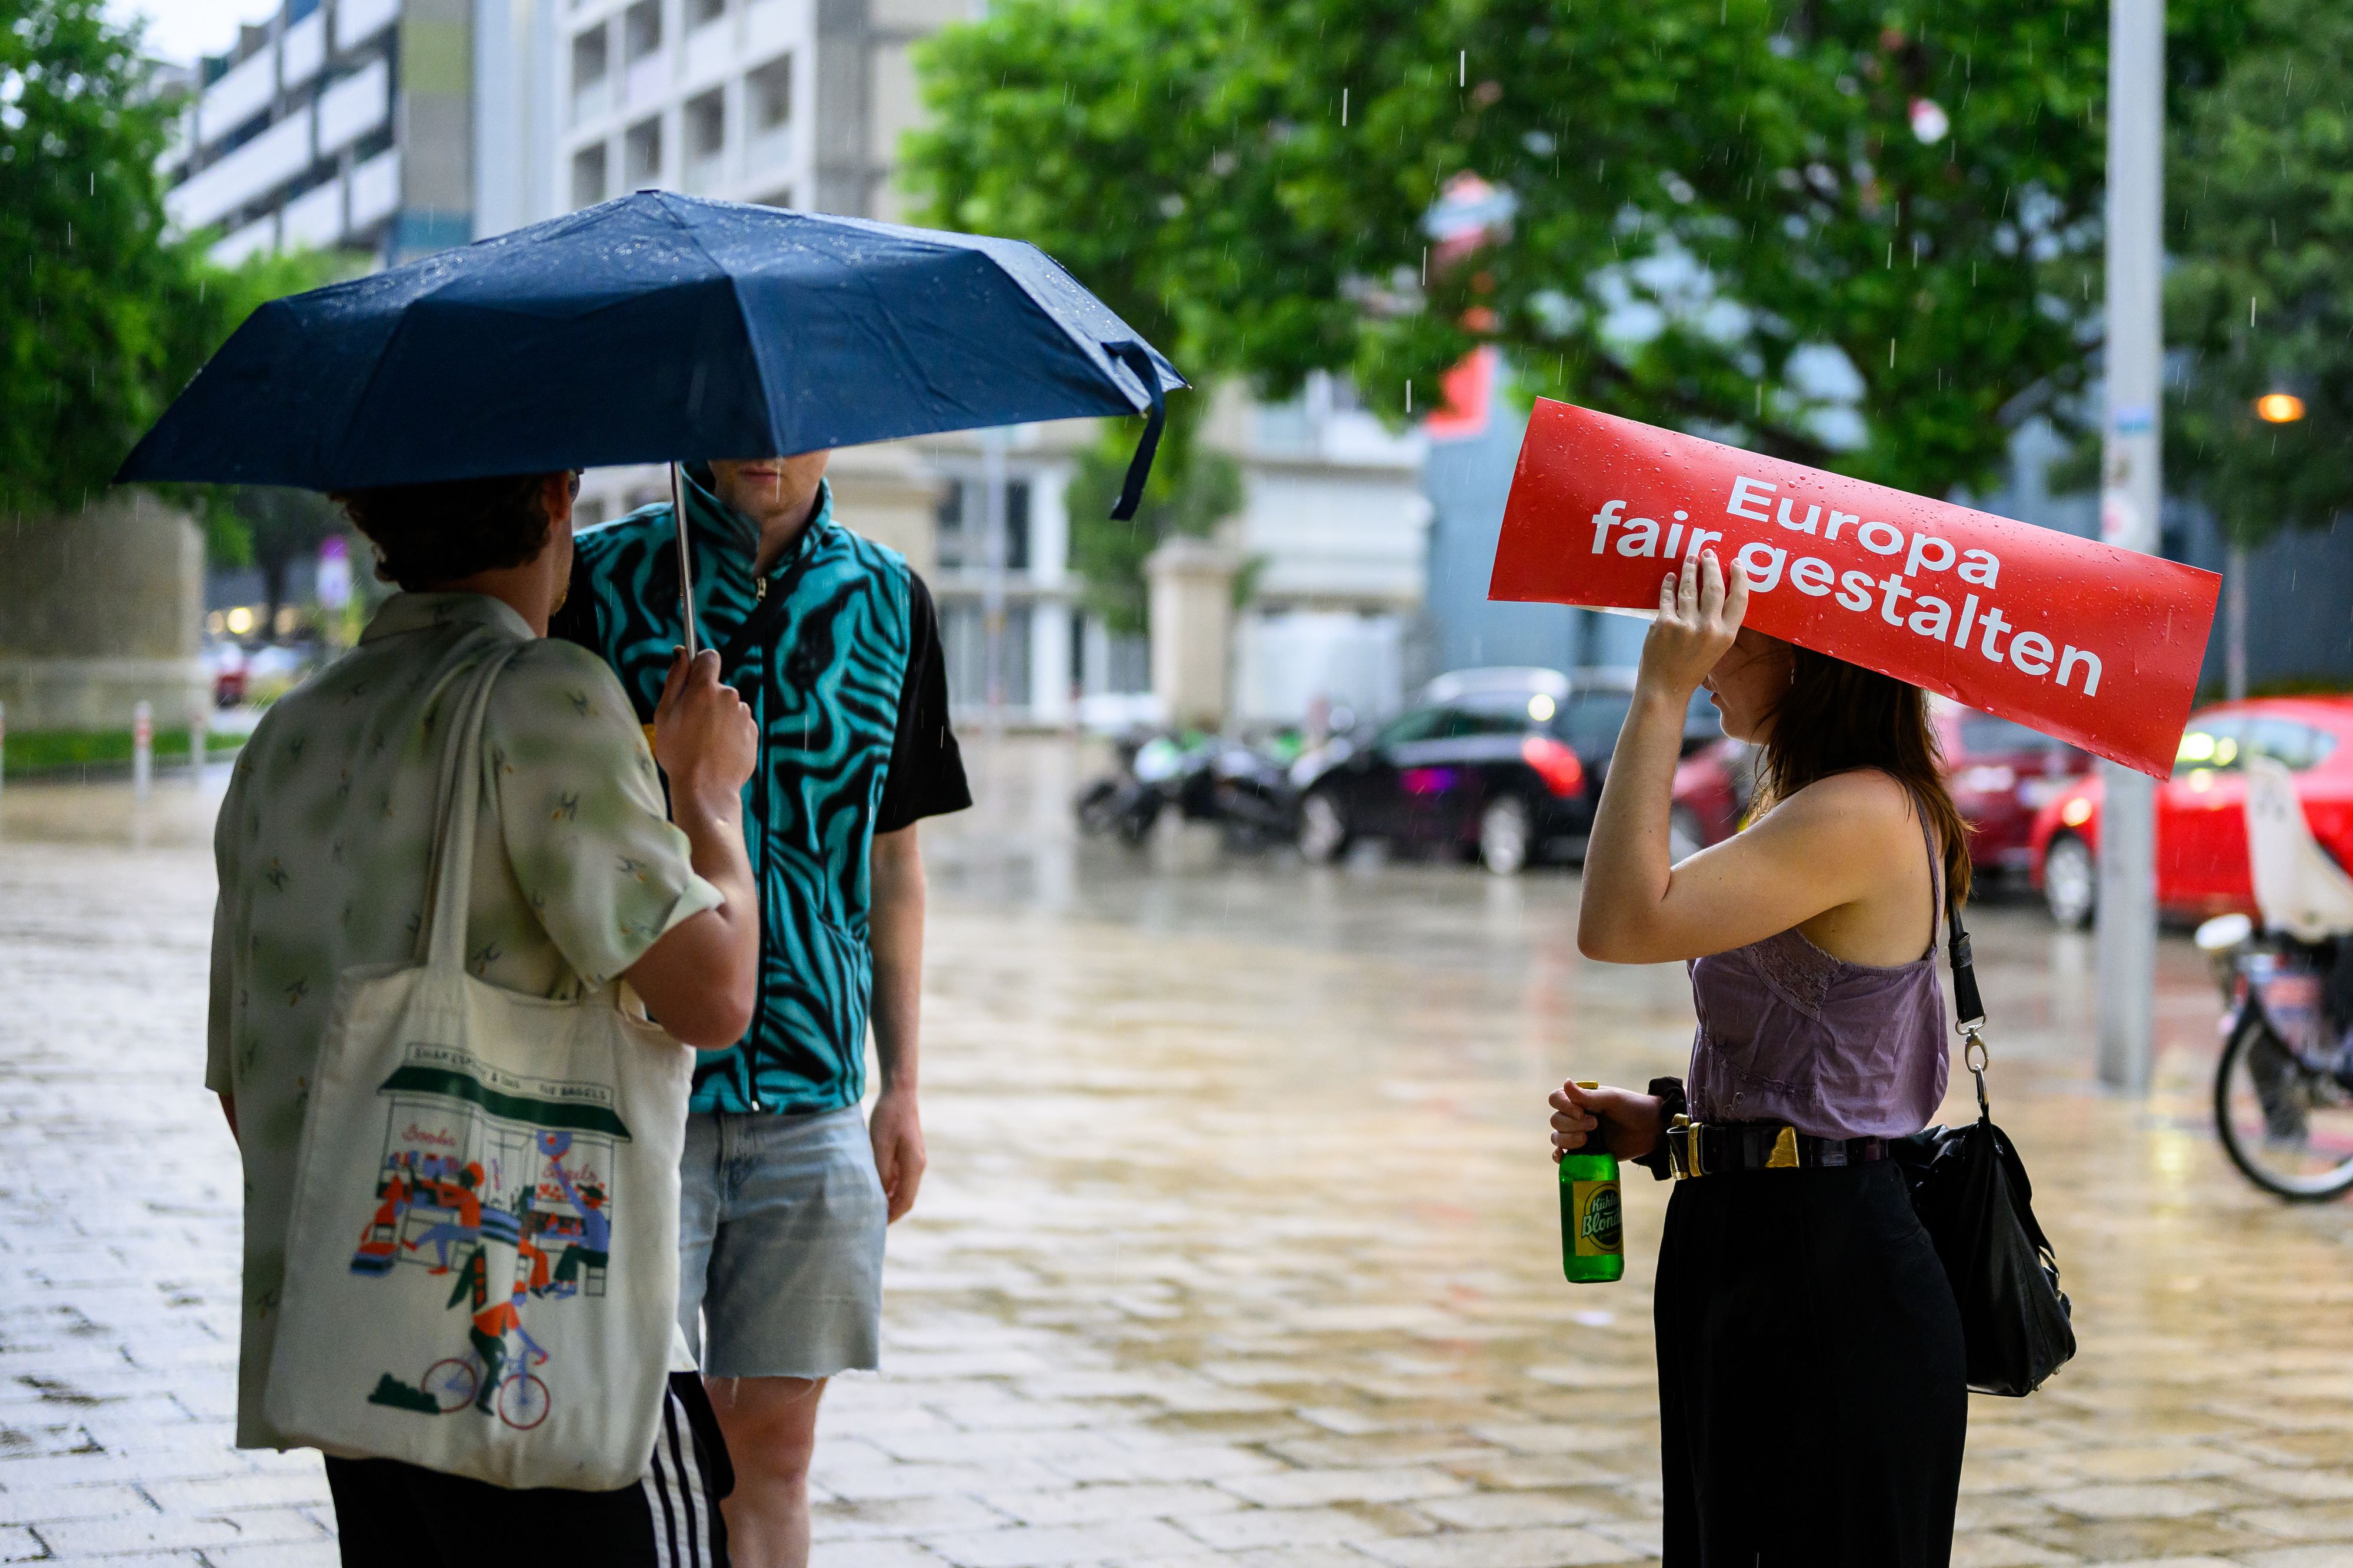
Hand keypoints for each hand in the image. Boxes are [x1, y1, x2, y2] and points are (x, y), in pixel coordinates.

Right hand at [653, 648, 756, 806]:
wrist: (706, 788)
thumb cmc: (679, 752)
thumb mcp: (664, 714)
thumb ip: (675, 679)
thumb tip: (681, 653)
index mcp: (706, 688)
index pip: (709, 657)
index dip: (700, 665)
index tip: (693, 679)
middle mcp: (730, 696)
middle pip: (717, 687)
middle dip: (706, 698)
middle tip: (691, 723)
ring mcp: (744, 715)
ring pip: (729, 707)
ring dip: (719, 717)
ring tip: (704, 742)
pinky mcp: (753, 732)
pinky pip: (739, 724)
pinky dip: (730, 733)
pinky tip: (717, 750)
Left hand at [869, 1088, 925, 1223]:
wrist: (900, 1092)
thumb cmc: (888, 1116)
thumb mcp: (880, 1144)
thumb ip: (881, 1171)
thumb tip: (879, 1195)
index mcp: (914, 1166)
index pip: (905, 1201)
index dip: (891, 1216)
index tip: (874, 1227)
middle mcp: (918, 1165)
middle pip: (906, 1198)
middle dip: (891, 1212)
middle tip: (870, 1222)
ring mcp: (915, 1159)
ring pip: (903, 1188)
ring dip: (889, 1200)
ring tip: (869, 1208)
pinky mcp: (908, 1153)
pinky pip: (900, 1178)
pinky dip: (889, 1187)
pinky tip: (874, 1188)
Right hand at [1549, 1080, 1664, 1161]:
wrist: (1653, 1130)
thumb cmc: (1634, 1108)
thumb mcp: (1612, 1100)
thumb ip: (1587, 1096)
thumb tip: (1565, 1082)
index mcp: (1581, 1099)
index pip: (1556, 1099)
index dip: (1563, 1106)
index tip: (1582, 1112)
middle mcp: (1576, 1116)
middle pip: (1556, 1120)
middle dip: (1572, 1125)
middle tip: (1595, 1125)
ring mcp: (1579, 1134)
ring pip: (1557, 1138)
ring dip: (1567, 1140)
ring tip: (1587, 1140)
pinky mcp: (1585, 1153)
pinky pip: (1563, 1156)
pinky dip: (1559, 1156)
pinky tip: (1562, 1157)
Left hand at [1638, 547, 1748, 696]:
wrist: (1665, 688)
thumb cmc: (1691, 668)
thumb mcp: (1715, 649)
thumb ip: (1719, 624)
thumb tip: (1718, 591)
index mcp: (1726, 635)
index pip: (1740, 599)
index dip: (1740, 578)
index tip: (1736, 563)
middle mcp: (1709, 629)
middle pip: (1714, 587)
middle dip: (1711, 565)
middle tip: (1708, 553)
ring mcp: (1686, 625)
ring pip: (1689, 587)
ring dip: (1689, 569)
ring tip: (1689, 559)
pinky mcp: (1664, 623)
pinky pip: (1668, 596)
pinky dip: (1668, 584)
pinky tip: (1670, 577)